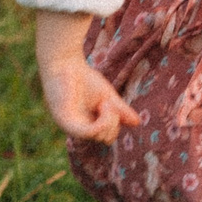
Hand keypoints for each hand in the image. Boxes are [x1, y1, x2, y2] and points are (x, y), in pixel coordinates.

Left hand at [34, 12, 143, 143]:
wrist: (64, 62)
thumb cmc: (83, 77)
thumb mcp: (107, 96)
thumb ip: (120, 110)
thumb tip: (137, 123)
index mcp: (87, 124)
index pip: (107, 135)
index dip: (115, 124)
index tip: (110, 103)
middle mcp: (79, 129)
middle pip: (105, 138)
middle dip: (114, 122)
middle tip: (107, 103)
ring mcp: (71, 126)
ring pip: (98, 137)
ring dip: (108, 119)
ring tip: (103, 102)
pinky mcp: (65, 121)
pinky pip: (87, 133)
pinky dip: (100, 124)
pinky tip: (103, 107)